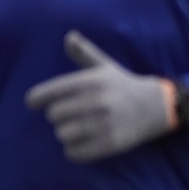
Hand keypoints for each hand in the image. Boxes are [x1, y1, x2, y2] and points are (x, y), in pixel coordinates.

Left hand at [25, 33, 175, 162]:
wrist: (156, 106)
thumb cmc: (122, 86)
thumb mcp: (104, 66)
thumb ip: (84, 53)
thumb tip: (68, 36)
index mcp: (91, 81)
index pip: (51, 92)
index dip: (36, 99)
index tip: (33, 103)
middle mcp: (97, 101)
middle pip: (54, 115)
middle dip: (58, 116)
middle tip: (69, 115)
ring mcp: (104, 123)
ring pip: (62, 134)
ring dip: (66, 134)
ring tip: (77, 128)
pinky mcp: (110, 143)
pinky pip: (74, 153)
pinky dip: (74, 150)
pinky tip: (82, 142)